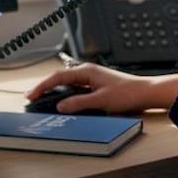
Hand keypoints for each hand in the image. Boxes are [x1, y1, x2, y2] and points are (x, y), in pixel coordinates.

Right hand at [26, 63, 177, 113]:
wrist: (146, 92)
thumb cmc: (127, 93)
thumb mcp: (100, 101)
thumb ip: (79, 103)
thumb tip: (61, 106)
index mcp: (87, 71)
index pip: (58, 77)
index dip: (43, 86)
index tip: (31, 94)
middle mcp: (88, 72)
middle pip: (60, 78)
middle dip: (45, 87)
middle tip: (32, 97)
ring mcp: (92, 78)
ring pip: (68, 83)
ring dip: (55, 91)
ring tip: (43, 99)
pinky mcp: (96, 85)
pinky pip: (76, 88)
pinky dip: (66, 94)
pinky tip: (63, 101)